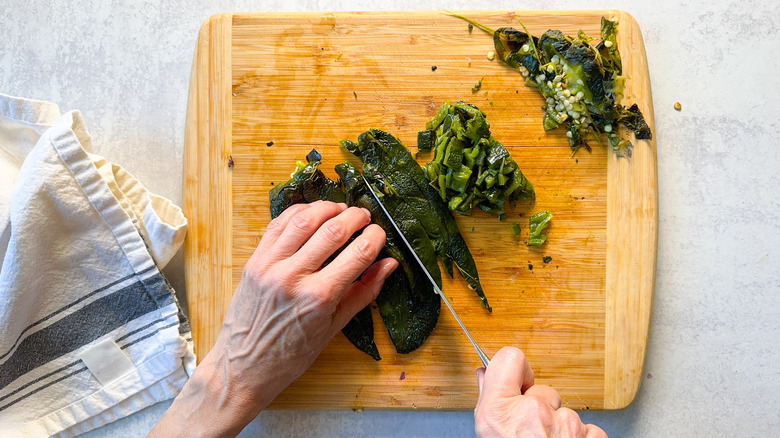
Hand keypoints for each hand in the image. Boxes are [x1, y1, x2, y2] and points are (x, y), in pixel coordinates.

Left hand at [150, 201, 397, 436]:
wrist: (244, 366)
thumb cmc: (291, 354)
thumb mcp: (334, 327)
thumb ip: (364, 292)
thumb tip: (388, 265)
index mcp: (319, 297)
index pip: (358, 253)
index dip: (375, 237)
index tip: (380, 235)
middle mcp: (293, 277)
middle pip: (333, 229)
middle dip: (355, 217)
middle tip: (365, 217)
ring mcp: (270, 266)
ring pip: (304, 219)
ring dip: (327, 208)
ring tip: (340, 210)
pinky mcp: (254, 261)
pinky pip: (278, 224)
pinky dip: (298, 212)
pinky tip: (312, 214)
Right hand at [474, 347, 606, 437]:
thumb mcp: (487, 432)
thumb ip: (488, 398)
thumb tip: (486, 373)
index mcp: (502, 410)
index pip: (511, 357)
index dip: (517, 372)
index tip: (518, 386)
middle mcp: (534, 414)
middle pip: (542, 390)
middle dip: (539, 410)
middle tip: (530, 433)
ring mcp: (566, 425)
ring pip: (565, 412)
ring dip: (559, 428)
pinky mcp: (591, 437)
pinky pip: (588, 428)